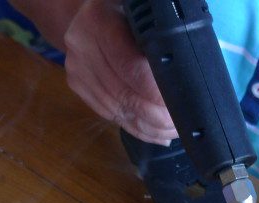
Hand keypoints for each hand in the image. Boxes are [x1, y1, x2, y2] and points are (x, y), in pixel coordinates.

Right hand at [63, 0, 177, 143]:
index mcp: (99, 22)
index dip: (156, 93)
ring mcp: (77, 68)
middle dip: (156, 117)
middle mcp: (82, 45)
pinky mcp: (77, 85)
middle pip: (124, 95)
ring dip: (148, 127)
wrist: (88, 13)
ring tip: (172, 132)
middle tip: (180, 125)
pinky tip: (155, 133)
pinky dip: (136, 128)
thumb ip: (155, 36)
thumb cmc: (123, 10)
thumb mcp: (140, 13)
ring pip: (117, 110)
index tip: (179, 106)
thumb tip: (182, 70)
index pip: (131, 69)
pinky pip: (109, 115)